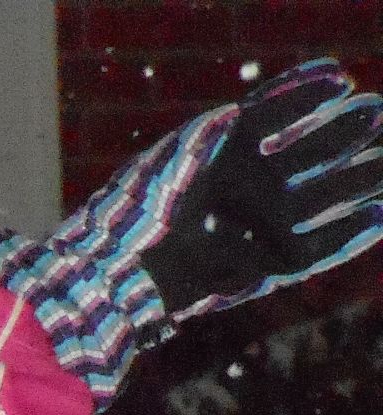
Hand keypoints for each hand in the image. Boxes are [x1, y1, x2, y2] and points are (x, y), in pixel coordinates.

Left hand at [141, 58, 382, 320]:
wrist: (124, 270)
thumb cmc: (151, 201)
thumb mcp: (201, 143)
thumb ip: (258, 116)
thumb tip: (319, 86)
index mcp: (219, 157)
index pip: (273, 118)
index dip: (305, 97)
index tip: (341, 78)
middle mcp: (241, 191)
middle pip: (305, 157)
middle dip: (343, 136)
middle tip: (378, 113)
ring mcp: (254, 229)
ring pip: (319, 199)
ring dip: (357, 181)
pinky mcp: (261, 269)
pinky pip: (313, 252)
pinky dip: (347, 236)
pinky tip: (378, 218)